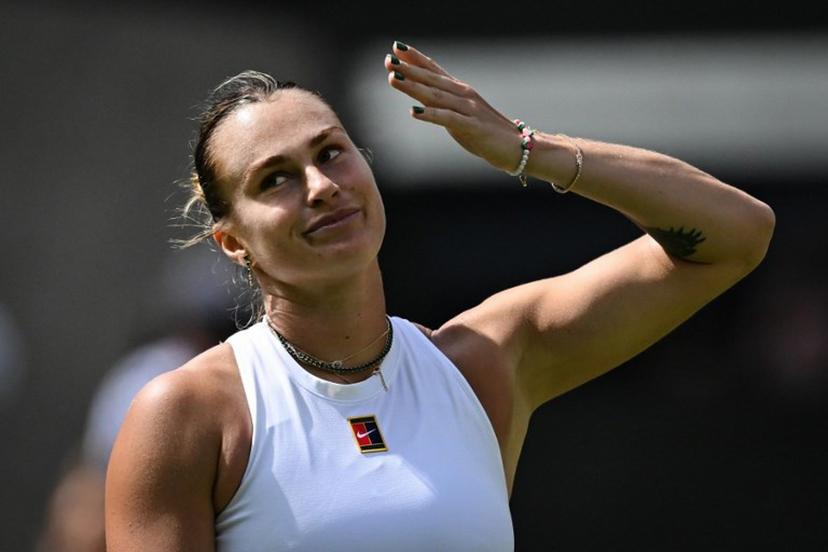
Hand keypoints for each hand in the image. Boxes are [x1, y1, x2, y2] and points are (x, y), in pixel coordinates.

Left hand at [384, 42, 523, 173]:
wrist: (516, 146)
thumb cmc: (486, 131)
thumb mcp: (461, 113)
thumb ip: (443, 103)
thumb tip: (422, 94)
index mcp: (460, 91)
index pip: (435, 71)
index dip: (416, 59)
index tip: (396, 48)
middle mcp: (463, 95)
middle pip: (432, 80)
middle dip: (409, 69)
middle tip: (388, 60)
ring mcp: (469, 109)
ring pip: (436, 96)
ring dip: (413, 87)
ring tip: (394, 79)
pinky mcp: (472, 127)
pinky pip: (448, 119)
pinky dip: (431, 114)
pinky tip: (414, 112)